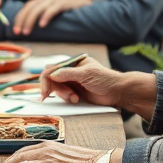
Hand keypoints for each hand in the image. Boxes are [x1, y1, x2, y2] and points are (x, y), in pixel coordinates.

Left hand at [12, 0, 91, 34]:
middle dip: (22, 20)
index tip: (14, 30)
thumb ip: (43, 17)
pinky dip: (46, 16)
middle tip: (18, 32)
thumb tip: (29, 29)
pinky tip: (42, 25)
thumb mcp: (53, 13)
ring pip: (39, 8)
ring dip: (30, 20)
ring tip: (27, 32)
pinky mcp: (65, 3)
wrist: (88, 4)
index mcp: (43, 0)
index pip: (27, 7)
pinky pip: (53, 8)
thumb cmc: (69, 12)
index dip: (19, 17)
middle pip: (30, 7)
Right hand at [41, 55, 156, 121]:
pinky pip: (63, 95)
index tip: (44, 90)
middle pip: (52, 78)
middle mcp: (70, 71)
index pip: (53, 68)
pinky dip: (66, 98)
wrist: (118, 92)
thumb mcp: (85, 74)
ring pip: (57, 88)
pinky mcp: (75, 92)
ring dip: (63, 94)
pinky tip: (76, 99)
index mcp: (73, 63)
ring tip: (74, 98)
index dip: (46, 78)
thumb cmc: (104, 79)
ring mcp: (72, 82)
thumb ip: (67, 73)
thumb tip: (51, 74)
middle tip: (47, 96)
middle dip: (52, 87)